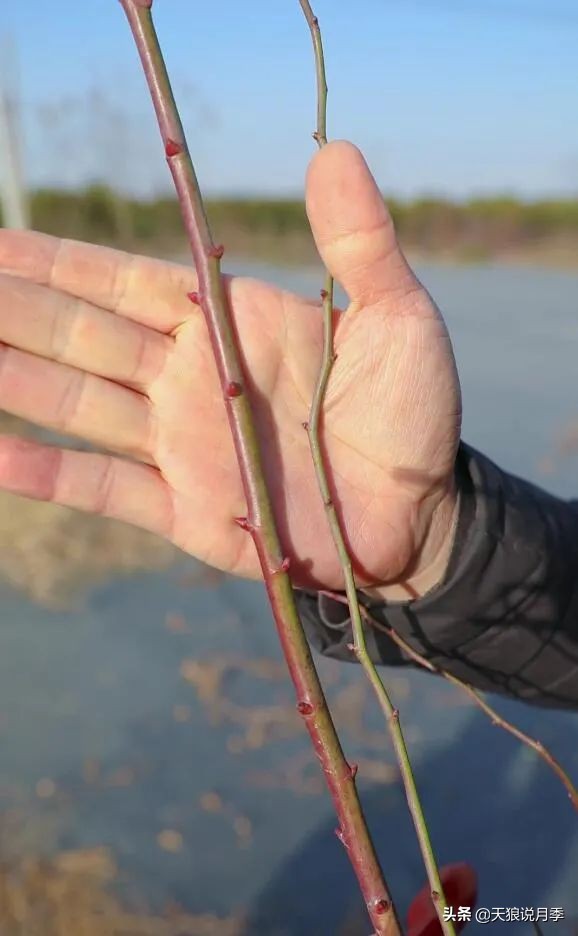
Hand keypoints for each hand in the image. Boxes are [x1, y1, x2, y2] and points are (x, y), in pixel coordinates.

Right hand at [0, 142, 460, 593]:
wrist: (419, 516)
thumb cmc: (411, 413)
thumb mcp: (399, 317)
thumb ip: (360, 243)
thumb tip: (333, 149)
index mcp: (226, 323)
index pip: (121, 280)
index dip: (54, 261)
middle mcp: (185, 377)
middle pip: (78, 332)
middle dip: (13, 308)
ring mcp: (178, 444)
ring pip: (74, 401)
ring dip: (12, 376)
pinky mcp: (182, 509)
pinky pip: (102, 486)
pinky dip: (46, 471)